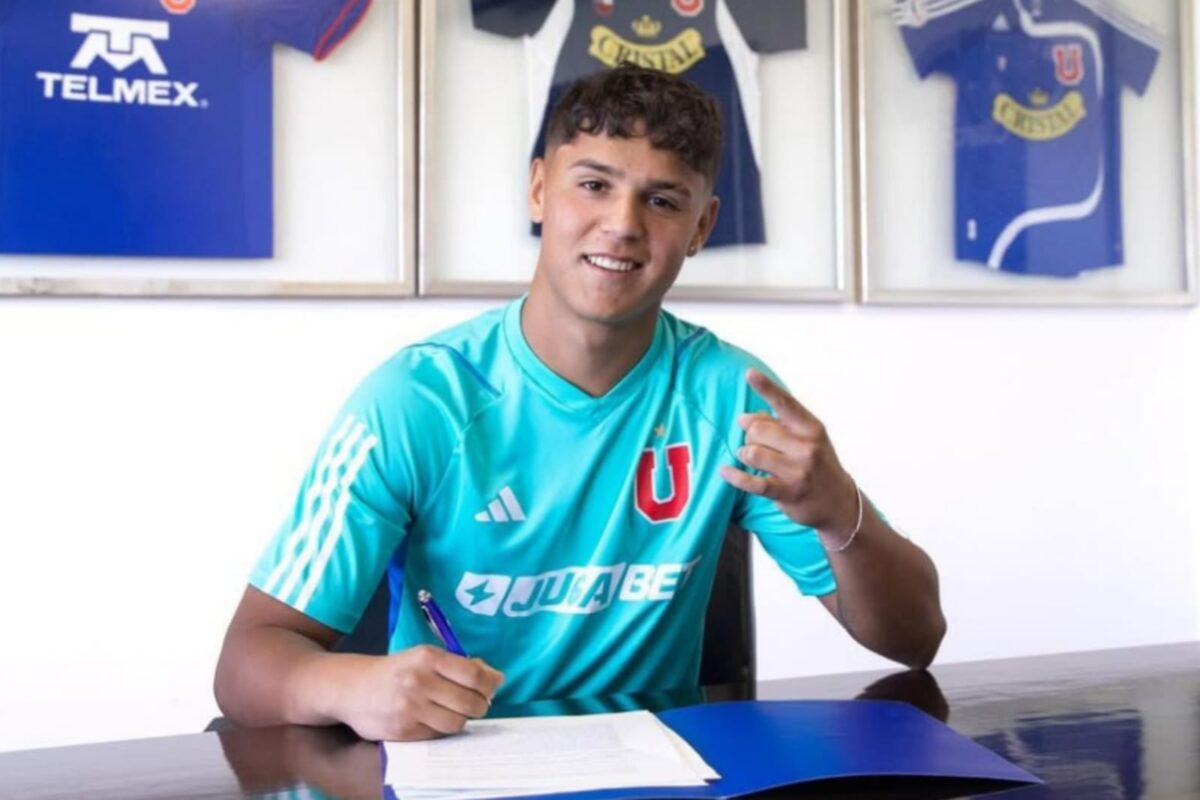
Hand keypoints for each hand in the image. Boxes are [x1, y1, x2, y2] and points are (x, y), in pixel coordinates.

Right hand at [337, 646, 504, 741]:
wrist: (352, 688)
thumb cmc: (397, 670)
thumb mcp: (424, 657)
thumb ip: (459, 665)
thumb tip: (495, 677)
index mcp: (427, 657)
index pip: (473, 675)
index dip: (489, 684)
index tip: (492, 686)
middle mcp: (419, 681)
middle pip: (470, 702)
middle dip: (480, 704)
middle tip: (475, 702)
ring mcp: (410, 708)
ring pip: (457, 722)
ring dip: (462, 718)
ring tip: (454, 711)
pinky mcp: (403, 730)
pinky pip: (438, 735)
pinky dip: (442, 728)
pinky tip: (434, 719)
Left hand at [719, 368, 858, 536]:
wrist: (838, 502)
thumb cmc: (817, 463)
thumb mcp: (807, 438)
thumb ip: (778, 424)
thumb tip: (744, 418)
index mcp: (811, 428)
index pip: (785, 403)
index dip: (766, 388)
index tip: (749, 374)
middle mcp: (807, 447)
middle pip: (758, 430)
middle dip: (750, 435)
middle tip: (754, 441)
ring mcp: (798, 471)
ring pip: (752, 453)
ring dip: (744, 454)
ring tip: (749, 457)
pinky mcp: (787, 492)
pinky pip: (752, 482)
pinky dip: (734, 475)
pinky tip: (725, 471)